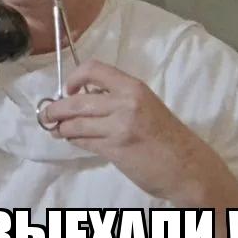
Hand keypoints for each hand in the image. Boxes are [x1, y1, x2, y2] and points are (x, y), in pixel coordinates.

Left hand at [42, 60, 223, 203]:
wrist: (189, 167)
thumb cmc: (167, 136)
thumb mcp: (146, 105)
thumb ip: (117, 99)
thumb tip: (82, 98)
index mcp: (133, 87)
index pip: (93, 69)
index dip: (74, 78)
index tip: (68, 89)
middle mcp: (125, 103)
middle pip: (76, 102)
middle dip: (56, 109)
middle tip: (47, 114)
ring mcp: (119, 127)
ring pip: (76, 124)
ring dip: (61, 127)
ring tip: (57, 129)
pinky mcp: (115, 150)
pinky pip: (84, 141)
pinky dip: (74, 140)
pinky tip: (73, 140)